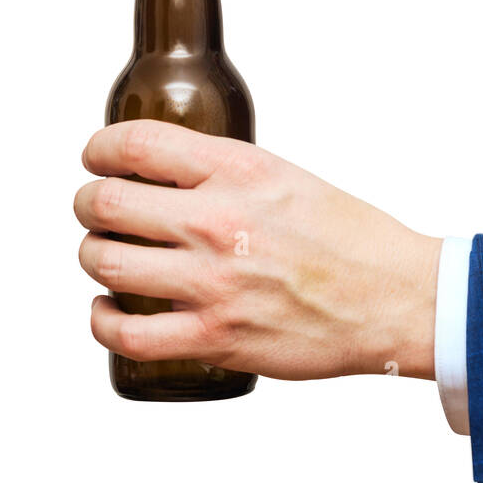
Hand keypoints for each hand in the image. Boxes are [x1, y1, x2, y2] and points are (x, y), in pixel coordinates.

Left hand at [75, 120, 441, 379]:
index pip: (135, 145)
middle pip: (105, 203)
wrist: (394, 299)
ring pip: (104, 262)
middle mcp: (217, 221)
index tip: (96, 158)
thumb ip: (226, 175)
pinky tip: (108, 311)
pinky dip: (102, 321)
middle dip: (87, 204)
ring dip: (93, 256)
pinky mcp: (213, 337)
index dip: (98, 149)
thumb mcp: (288, 177)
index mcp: (238, 171)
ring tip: (104, 256)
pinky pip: (125, 333)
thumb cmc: (351, 240)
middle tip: (94, 210)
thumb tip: (173, 177)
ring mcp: (210, 282)